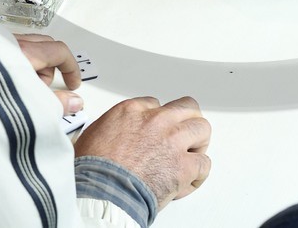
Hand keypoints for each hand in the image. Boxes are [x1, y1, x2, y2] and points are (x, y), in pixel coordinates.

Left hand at [15, 33, 82, 113]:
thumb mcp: (28, 104)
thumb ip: (56, 102)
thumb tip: (75, 102)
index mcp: (25, 52)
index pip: (60, 51)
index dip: (71, 68)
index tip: (73, 83)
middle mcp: (10, 43)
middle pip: (44, 46)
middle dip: (50, 68)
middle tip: (44, 90)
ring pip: (26, 47)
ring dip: (32, 66)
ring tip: (22, 90)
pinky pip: (8, 52)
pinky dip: (15, 65)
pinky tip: (7, 85)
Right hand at [75, 96, 210, 209]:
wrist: (102, 193)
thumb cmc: (93, 171)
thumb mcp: (93, 135)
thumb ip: (112, 128)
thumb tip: (113, 135)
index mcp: (132, 111)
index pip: (156, 104)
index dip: (159, 118)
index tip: (158, 129)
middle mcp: (156, 121)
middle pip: (186, 108)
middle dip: (186, 120)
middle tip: (183, 134)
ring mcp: (173, 141)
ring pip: (201, 128)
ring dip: (198, 142)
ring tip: (192, 153)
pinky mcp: (184, 166)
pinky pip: (204, 164)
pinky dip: (199, 173)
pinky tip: (190, 178)